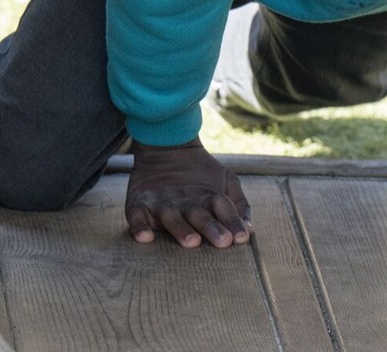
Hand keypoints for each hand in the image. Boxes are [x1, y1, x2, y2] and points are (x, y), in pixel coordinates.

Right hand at [124, 138, 251, 248]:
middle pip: (200, 215)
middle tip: (223, 240)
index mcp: (208, 197)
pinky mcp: (139, 203)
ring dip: (181, 229)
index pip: (223, 209)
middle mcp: (186, 201)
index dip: (232, 221)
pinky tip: (145, 237)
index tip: (241, 237)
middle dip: (211, 227)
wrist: (165, 145)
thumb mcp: (226, 181)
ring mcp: (162, 203)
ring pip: (172, 217)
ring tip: (192, 241)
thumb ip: (239, 205)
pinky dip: (139, 226)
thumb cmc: (200, 173)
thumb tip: (250, 230)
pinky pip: (137, 216)